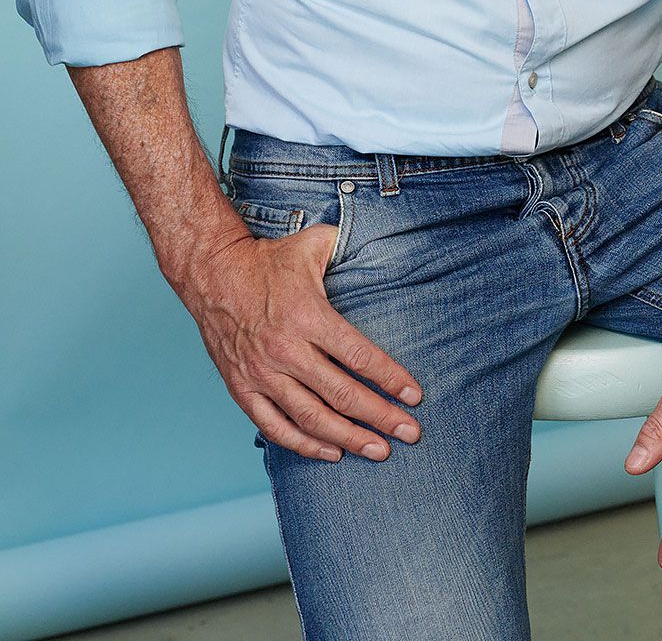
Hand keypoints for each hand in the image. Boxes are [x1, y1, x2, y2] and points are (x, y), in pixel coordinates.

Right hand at [181, 223, 424, 462]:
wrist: (211, 272)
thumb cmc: (267, 260)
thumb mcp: (312, 244)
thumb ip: (346, 249)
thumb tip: (377, 247)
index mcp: (308, 316)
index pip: (359, 357)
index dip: (390, 379)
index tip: (415, 396)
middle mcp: (287, 350)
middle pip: (342, 395)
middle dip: (381, 417)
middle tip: (410, 433)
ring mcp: (263, 373)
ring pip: (312, 418)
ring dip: (348, 438)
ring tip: (378, 450)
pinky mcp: (243, 388)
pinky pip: (275, 427)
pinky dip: (304, 444)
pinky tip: (331, 452)